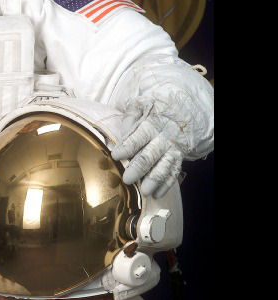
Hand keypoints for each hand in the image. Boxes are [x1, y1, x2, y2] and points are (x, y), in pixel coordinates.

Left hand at [111, 82, 209, 197]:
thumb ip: (130, 116)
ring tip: (145, 191)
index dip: (127, 146)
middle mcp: (163, 138)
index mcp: (151, 124)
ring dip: (155, 179)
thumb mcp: (141, 105)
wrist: (182, 113)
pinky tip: (157, 194)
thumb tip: (122, 130)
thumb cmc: (154, 111)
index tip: (116, 155)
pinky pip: (174, 173)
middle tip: (127, 179)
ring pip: (165, 166)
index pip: (138, 136)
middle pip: (151, 154)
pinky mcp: (178, 158)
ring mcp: (172, 150)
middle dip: (139, 167)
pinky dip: (167, 185)